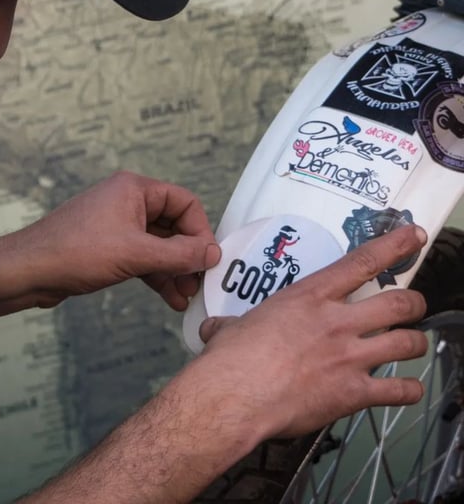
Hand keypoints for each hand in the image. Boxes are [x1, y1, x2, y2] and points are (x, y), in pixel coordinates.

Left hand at [2, 171, 219, 309]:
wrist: (29, 270)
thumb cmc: (74, 251)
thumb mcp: (136, 254)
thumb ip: (179, 254)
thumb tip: (212, 254)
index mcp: (134, 189)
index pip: (184, 202)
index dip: (200, 231)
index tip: (208, 260)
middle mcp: (126, 202)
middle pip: (173, 225)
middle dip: (188, 255)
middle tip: (198, 283)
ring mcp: (116, 224)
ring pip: (158, 245)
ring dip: (174, 270)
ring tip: (185, 296)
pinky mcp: (107, 246)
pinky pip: (142, 257)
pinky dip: (156, 275)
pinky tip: (169, 297)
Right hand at [189, 224, 427, 439]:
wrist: (236, 395)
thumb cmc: (231, 358)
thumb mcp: (232, 326)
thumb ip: (234, 324)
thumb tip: (216, 328)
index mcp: (309, 297)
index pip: (361, 262)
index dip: (394, 246)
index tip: (412, 236)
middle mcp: (336, 322)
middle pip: (399, 303)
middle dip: (413, 303)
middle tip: (412, 306)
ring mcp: (349, 357)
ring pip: (408, 343)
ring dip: (415, 342)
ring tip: (412, 343)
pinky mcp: (354, 393)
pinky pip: (399, 391)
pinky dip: (408, 390)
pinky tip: (406, 389)